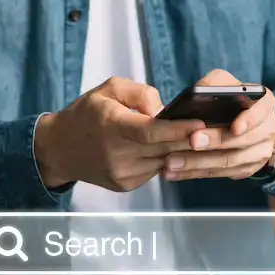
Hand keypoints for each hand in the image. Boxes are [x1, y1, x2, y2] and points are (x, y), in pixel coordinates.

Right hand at [34, 77, 205, 190]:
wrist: (59, 148)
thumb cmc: (87, 114)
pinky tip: (169, 150)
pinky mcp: (125, 184)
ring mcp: (121, 173)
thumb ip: (140, 93)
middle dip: (190, 141)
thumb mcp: (108, 89)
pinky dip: (163, 159)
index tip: (201, 124)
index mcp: (111, 125)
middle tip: (214, 132)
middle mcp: (116, 153)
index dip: (178, 130)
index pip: (150, 132)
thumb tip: (165, 110)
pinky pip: (154, 171)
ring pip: (163, 161)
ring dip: (181, 152)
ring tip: (198, 139)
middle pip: (163, 149)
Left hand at [163, 69, 274, 181]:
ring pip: (229, 162)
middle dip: (215, 142)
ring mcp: (259, 153)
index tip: (235, 128)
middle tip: (192, 141)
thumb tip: (198, 94)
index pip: (261, 112)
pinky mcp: (247, 169)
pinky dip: (196, 173)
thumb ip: (214, 85)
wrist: (247, 123)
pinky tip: (176, 172)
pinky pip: (221, 174)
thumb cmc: (231, 100)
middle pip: (242, 141)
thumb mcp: (225, 83)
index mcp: (265, 105)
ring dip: (199, 163)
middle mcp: (267, 130)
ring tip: (172, 162)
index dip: (249, 121)